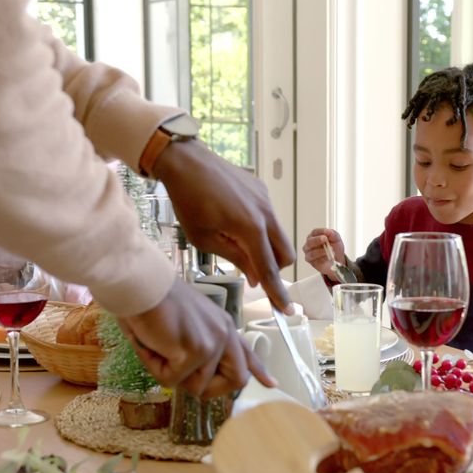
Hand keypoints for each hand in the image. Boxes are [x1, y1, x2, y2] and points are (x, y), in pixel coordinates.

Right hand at [117, 281, 276, 396]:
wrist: (140, 284)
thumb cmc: (152, 302)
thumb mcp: (184, 326)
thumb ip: (199, 347)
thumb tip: (198, 378)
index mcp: (223, 325)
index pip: (246, 353)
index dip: (258, 371)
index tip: (271, 383)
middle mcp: (224, 333)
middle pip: (235, 380)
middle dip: (208, 389)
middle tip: (183, 375)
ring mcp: (213, 342)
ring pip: (196, 386)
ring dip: (169, 373)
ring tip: (158, 344)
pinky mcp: (197, 350)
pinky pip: (172, 379)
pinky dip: (155, 366)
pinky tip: (151, 342)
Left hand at [155, 141, 294, 313]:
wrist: (186, 162)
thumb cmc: (188, 201)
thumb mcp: (205, 239)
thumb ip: (235, 258)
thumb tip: (255, 278)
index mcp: (251, 228)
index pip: (269, 269)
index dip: (278, 293)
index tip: (286, 310)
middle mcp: (265, 213)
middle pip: (286, 254)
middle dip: (275, 269)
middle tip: (252, 271)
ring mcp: (266, 200)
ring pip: (280, 236)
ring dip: (266, 248)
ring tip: (237, 243)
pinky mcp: (261, 191)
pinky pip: (270, 218)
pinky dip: (261, 230)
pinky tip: (235, 222)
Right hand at [302, 228, 346, 281]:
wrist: (337, 259)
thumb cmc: (334, 247)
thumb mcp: (336, 238)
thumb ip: (332, 234)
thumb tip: (328, 231)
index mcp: (314, 236)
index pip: (314, 232)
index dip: (320, 231)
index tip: (327, 232)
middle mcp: (309, 244)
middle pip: (310, 241)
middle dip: (317, 240)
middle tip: (325, 239)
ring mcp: (309, 253)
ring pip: (312, 253)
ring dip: (321, 251)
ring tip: (330, 250)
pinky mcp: (311, 262)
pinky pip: (315, 260)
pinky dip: (323, 259)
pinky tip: (328, 257)